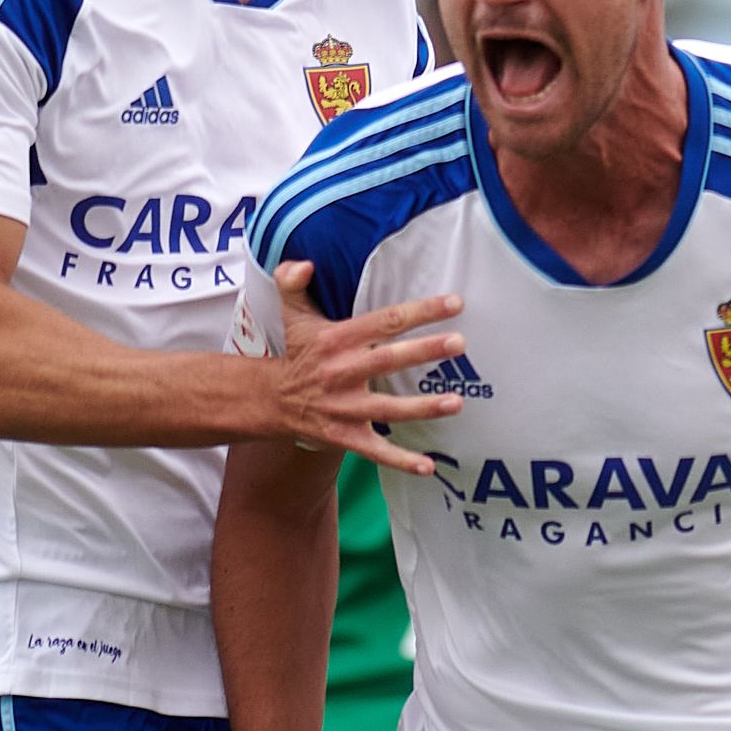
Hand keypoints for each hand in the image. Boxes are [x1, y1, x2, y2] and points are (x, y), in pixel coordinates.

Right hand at [271, 261, 463, 473]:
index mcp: (337, 340)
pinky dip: (400, 460)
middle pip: (387, 360)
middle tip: (459, 344)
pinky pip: (375, 450)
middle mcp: (341, 372)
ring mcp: (344, 408)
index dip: (419, 311)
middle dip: (423, 351)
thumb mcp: (293, 315)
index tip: (454, 303)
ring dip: (422, 407)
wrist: (271, 401)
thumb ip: (293, 282)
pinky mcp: (345, 436)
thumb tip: (304, 263)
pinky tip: (428, 467)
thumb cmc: (297, 353)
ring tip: (456, 402)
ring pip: (387, 409)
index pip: (384, 320)